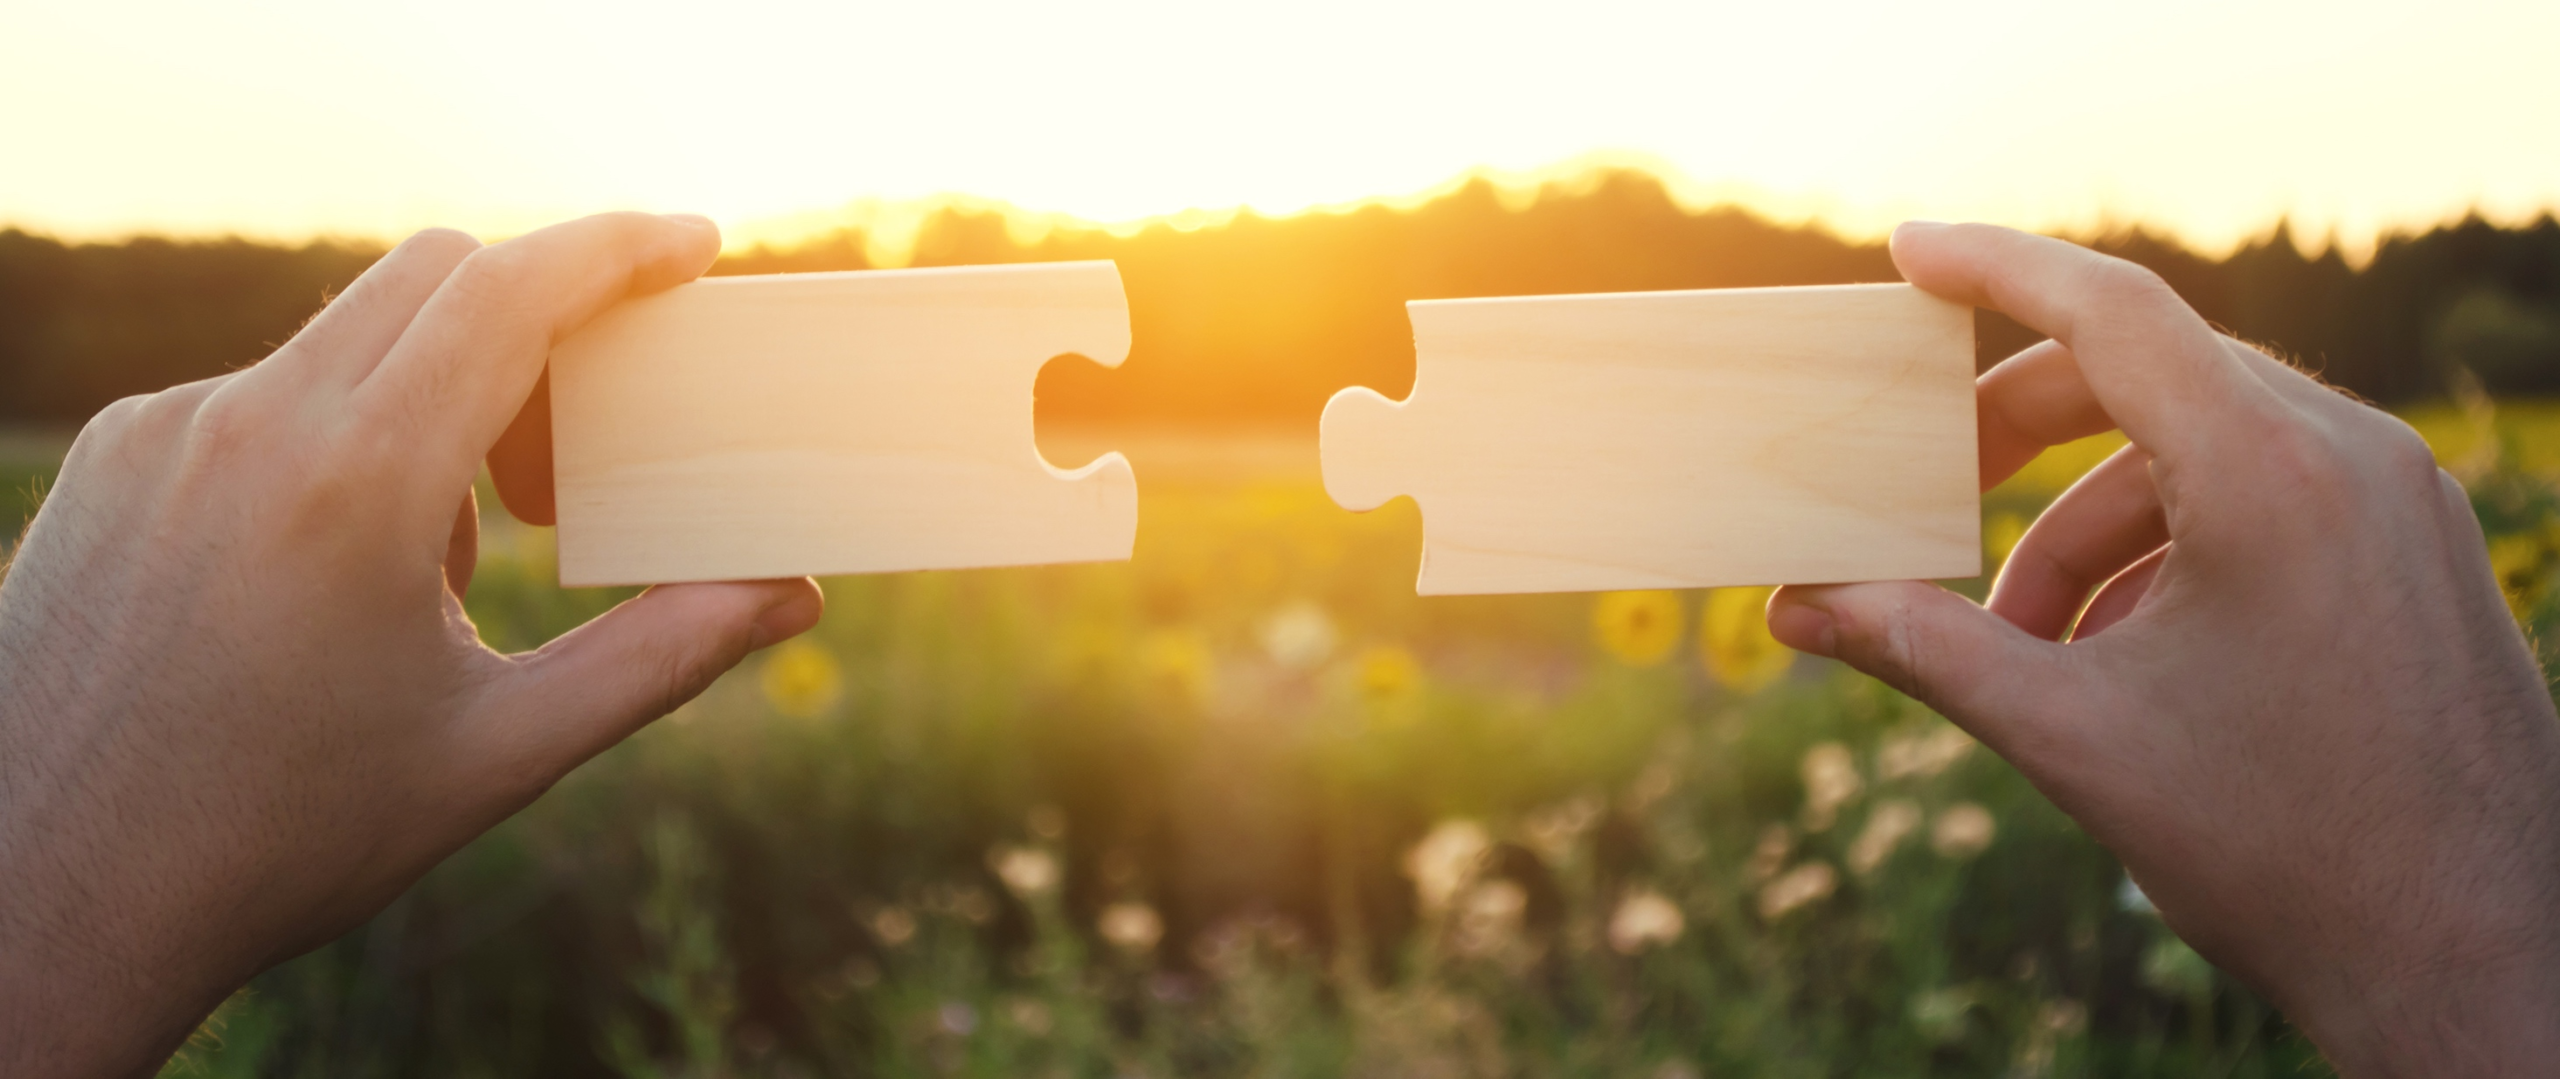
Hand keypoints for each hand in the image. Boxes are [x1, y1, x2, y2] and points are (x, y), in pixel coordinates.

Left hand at [0, 213, 822, 1076]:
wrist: (53, 902)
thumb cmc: (281, 840)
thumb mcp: (497, 753)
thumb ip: (659, 657)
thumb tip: (785, 593)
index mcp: (354, 486)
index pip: (509, 293)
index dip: (617, 248)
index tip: (691, 244)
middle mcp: (245, 426)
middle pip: (434, 279)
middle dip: (535, 331)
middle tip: (564, 470)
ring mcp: (161, 434)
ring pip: (346, 340)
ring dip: (429, 404)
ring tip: (434, 570)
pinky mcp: (111, 461)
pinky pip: (259, 396)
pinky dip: (335, 444)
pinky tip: (328, 579)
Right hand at [1768, 223, 2559, 1074]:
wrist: (2480, 965)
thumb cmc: (2287, 857)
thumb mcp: (2075, 739)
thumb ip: (1923, 648)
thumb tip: (1798, 608)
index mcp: (2273, 477)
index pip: (2112, 313)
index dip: (1994, 267)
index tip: (1907, 250)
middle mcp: (2354, 458)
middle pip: (2149, 376)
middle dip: (2019, 434)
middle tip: (1925, 494)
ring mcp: (2401, 500)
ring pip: (2203, 447)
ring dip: (2090, 522)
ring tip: (2026, 641)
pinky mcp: (2419, 550)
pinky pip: (2269, 497)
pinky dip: (2172, 548)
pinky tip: (2127, 658)